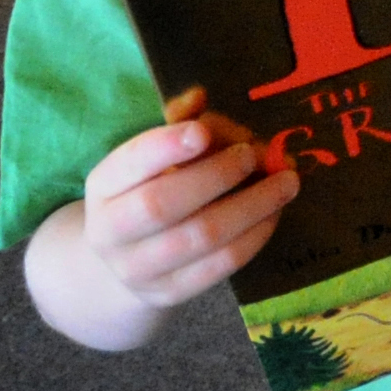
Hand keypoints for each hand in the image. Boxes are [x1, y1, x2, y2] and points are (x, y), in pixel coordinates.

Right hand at [81, 89, 298, 310]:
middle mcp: (111, 232)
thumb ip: (179, 123)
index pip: (127, 164)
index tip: (203, 131)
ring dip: (252, 205)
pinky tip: (275, 212)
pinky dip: (255, 235)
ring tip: (287, 181)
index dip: (164, 147)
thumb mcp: (155, 156)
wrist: (129, 261)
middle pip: (162, 205)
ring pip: (200, 237)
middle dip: (216, 175)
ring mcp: (139, 269)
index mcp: (103, 186)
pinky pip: (221, 265)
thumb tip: (198, 97)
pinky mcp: (172, 292)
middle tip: (255, 153)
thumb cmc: (152, 188)